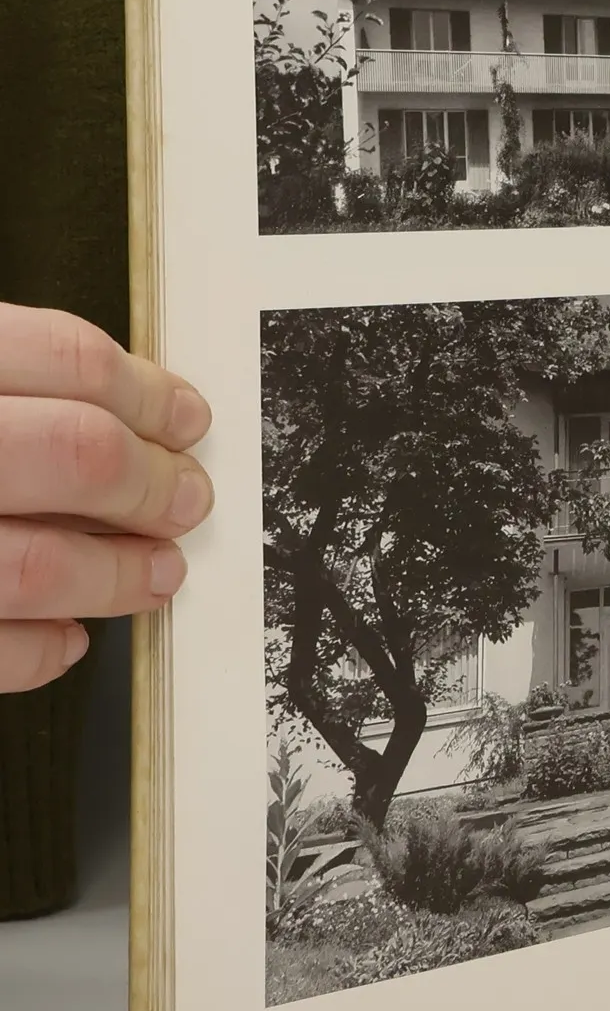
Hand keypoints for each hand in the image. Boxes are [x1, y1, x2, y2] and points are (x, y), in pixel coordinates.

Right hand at [0, 304, 212, 692]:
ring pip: (38, 566)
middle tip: (190, 500)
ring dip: (119, 576)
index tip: (189, 418)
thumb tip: (123, 415)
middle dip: (155, 483)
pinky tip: (67, 636)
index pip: (67, 359)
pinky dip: (41, 650)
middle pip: (76, 455)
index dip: (148, 393)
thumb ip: (18, 390)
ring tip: (158, 573)